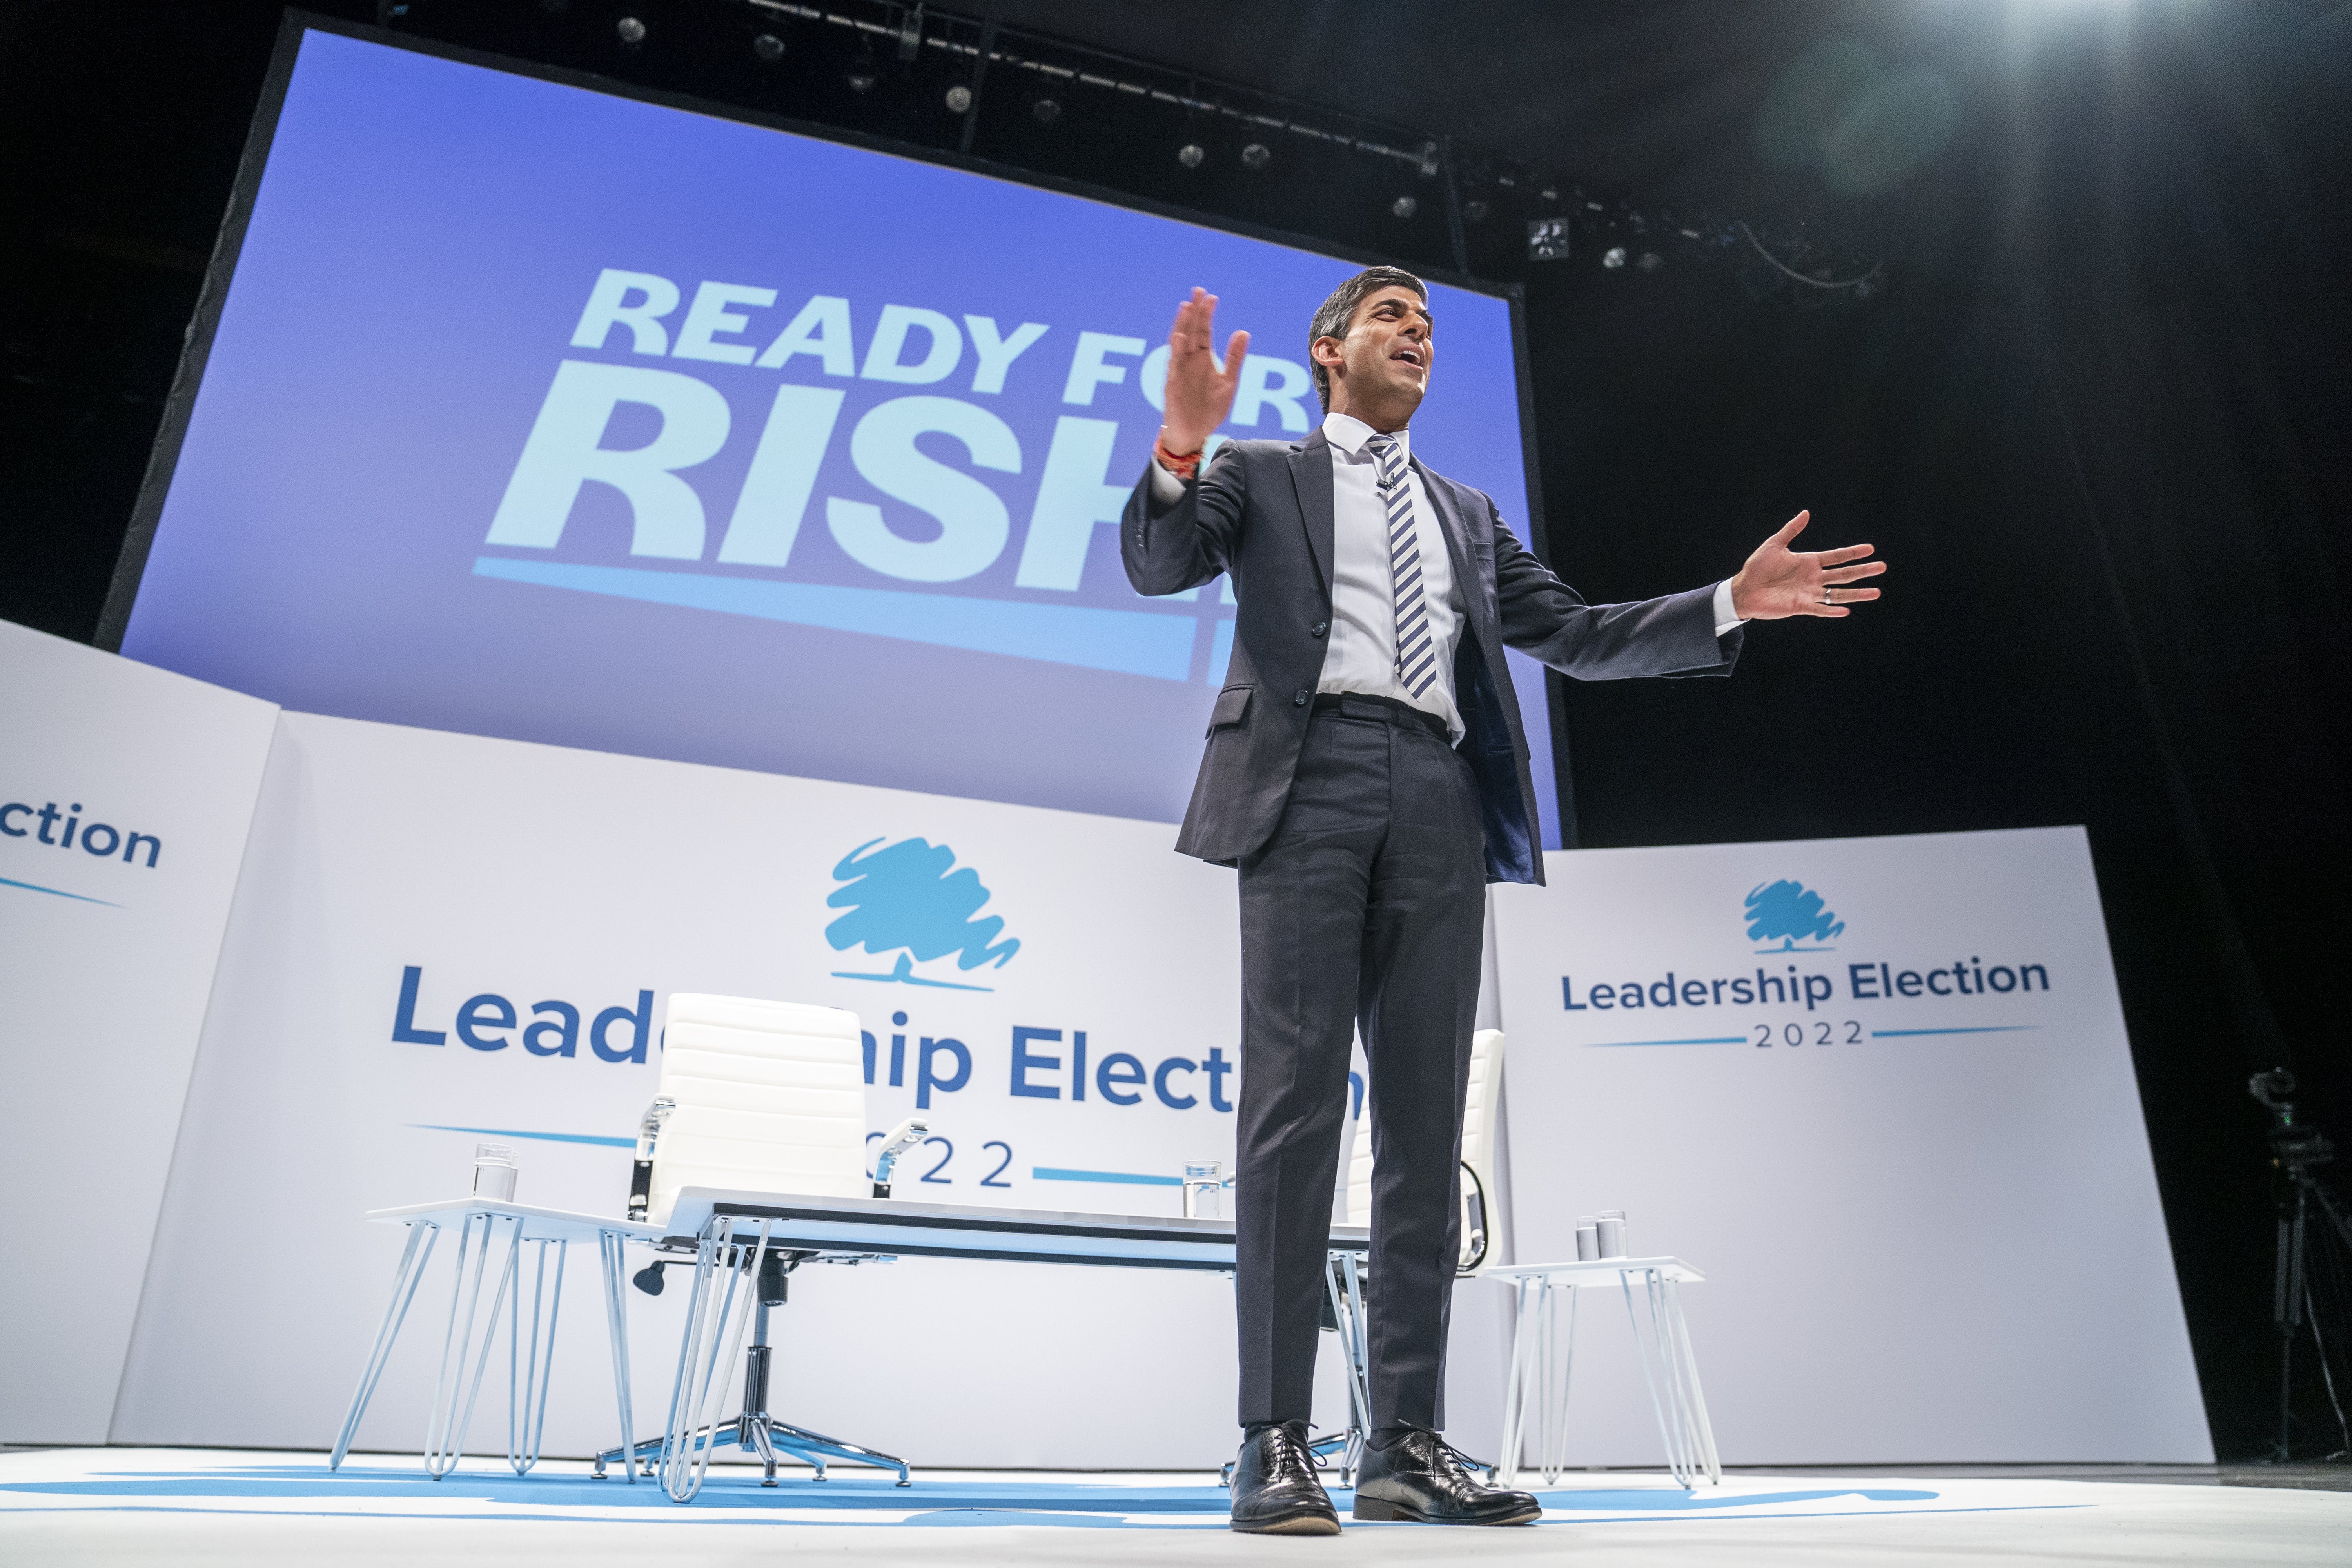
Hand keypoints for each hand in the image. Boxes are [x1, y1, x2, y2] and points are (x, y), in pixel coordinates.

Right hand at [1160, 286, 1249, 454]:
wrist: (1194, 432)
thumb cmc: (1209, 408)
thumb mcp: (1229, 381)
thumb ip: (1235, 357)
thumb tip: (1243, 331)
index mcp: (1203, 358)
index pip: (1204, 330)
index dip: (1207, 314)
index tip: (1212, 297)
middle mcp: (1190, 360)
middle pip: (1191, 331)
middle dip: (1195, 312)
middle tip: (1199, 291)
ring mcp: (1180, 370)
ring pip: (1180, 343)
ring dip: (1183, 325)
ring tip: (1187, 306)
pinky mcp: (1173, 384)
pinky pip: (1174, 365)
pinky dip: (1177, 351)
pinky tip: (1180, 337)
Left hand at [1729, 511, 1885, 619]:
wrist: (1743, 589)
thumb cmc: (1757, 567)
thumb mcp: (1774, 544)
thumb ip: (1791, 530)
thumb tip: (1806, 512)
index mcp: (1809, 561)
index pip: (1837, 556)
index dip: (1853, 553)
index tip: (1870, 549)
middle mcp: (1813, 578)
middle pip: (1843, 574)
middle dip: (1862, 571)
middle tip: (1882, 567)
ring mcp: (1808, 593)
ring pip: (1838, 594)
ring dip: (1857, 593)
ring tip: (1876, 592)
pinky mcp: (1800, 607)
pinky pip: (1819, 609)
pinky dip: (1832, 610)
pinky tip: (1846, 610)